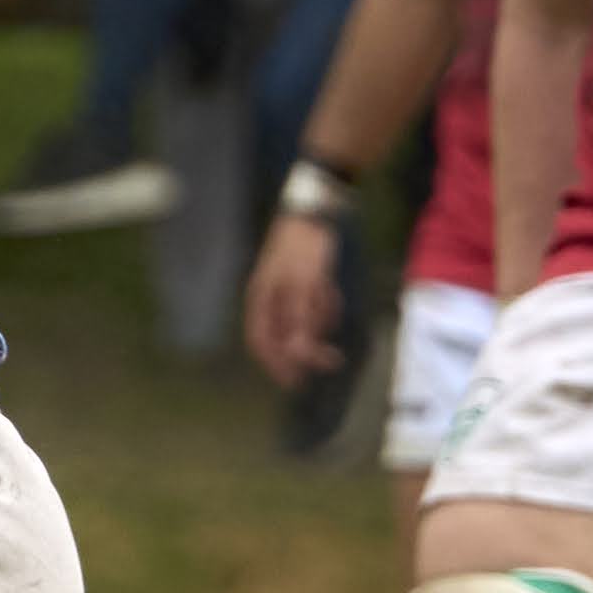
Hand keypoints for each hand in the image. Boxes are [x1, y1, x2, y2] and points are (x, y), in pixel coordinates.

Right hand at [242, 213, 350, 387]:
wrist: (315, 209)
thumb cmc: (303, 246)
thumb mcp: (304, 285)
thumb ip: (300, 321)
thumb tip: (299, 355)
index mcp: (261, 299)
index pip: (261, 342)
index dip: (276, 365)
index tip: (296, 382)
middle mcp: (271, 298)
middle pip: (285, 335)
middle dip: (308, 346)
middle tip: (332, 360)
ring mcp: (287, 290)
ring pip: (303, 320)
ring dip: (319, 317)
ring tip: (328, 295)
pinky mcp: (304, 282)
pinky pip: (314, 305)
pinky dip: (325, 302)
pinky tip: (329, 287)